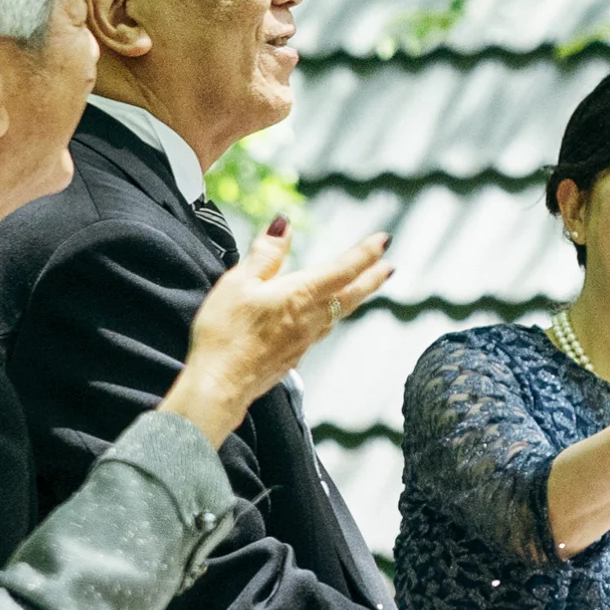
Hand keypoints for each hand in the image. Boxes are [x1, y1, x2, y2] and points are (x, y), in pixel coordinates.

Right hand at [163, 217, 399, 437]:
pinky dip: (331, 317)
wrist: (220, 385)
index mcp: (300, 295)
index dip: (366, 252)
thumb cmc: (225, 334)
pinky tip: (324, 318)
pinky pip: (320, 331)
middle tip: (390, 267)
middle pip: (351, 295)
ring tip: (362, 288)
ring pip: (339, 314)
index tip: (385, 239)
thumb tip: (284, 224)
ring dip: (355, 297)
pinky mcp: (293, 357)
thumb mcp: (238, 283)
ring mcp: (304, 341)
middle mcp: (310, 319)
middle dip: (372, 278)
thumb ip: (265, 254)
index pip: (343, 269)